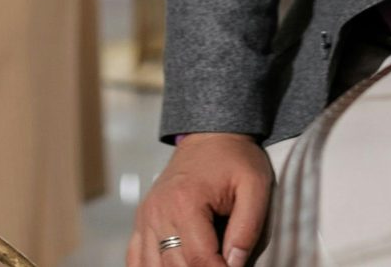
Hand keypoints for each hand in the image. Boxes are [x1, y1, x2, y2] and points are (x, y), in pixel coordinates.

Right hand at [128, 133, 268, 266]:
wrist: (211, 136)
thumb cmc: (235, 158)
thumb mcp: (254, 186)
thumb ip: (247, 228)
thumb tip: (236, 265)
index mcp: (185, 202)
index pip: (200, 259)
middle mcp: (158, 211)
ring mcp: (145, 217)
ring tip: (202, 265)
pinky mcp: (142, 221)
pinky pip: (135, 258)